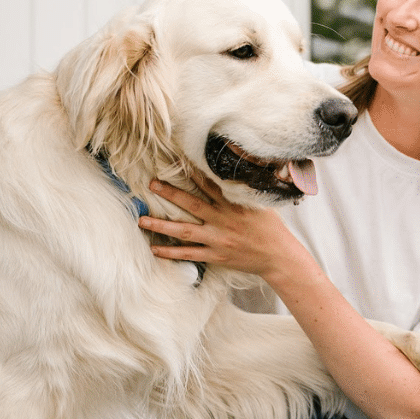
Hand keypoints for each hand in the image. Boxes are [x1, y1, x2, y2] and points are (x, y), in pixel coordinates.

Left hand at [138, 173, 311, 279]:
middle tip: (151, 184)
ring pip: (185, 231)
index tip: (176, 162)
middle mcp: (223, 219)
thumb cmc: (270, 227)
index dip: (192, 173)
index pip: (209, 184)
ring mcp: (218, 239)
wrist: (278, 256)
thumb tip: (229, 174)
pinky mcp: (216, 255)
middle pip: (191, 204)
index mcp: (233, 204)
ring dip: (161, 226)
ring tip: (141, 221)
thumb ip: (241, 191)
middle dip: (170, 194)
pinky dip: (171, 253)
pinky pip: (189, 254)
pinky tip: (155, 249)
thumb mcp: (259, 203)